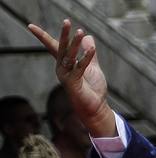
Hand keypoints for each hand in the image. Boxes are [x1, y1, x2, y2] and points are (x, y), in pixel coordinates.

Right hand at [28, 20, 115, 137]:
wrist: (95, 109)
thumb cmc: (92, 90)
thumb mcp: (92, 68)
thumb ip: (90, 54)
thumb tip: (88, 37)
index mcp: (65, 64)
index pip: (53, 47)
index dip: (43, 37)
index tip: (30, 26)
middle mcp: (62, 69)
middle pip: (61, 48)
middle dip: (64, 35)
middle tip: (66, 21)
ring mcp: (66, 76)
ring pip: (69, 57)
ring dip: (75, 44)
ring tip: (80, 32)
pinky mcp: (73, 84)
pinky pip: (79, 68)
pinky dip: (86, 58)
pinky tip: (92, 49)